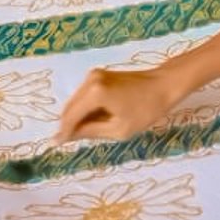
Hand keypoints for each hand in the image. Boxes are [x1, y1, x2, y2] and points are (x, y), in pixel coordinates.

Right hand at [57, 66, 189, 141]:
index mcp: (95, 93)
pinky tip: (93, 120)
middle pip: (70, 107)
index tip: (55, 145)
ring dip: (76, 116)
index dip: (63, 132)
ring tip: (84, 133)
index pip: (71, 116)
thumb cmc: (146, 110)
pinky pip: (84, 95)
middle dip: (68, 124)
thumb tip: (68, 136)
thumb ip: (90, 132)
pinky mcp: (98, 75)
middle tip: (66, 142)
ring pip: (76, 101)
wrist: (164, 85)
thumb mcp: (118, 129)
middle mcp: (90, 80)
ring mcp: (94, 75)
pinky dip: (85, 108)